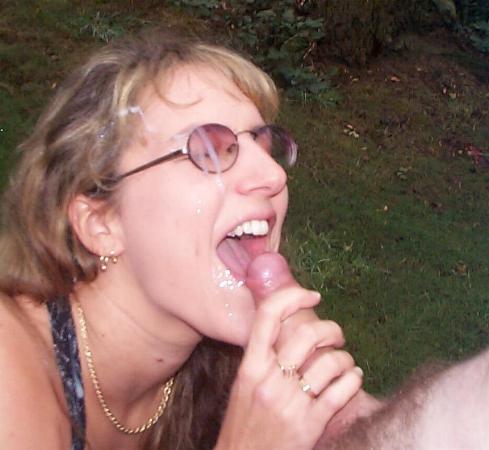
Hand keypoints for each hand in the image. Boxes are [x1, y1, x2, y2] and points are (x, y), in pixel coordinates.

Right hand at [216, 287, 362, 449]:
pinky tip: (354, 378)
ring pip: (330, 362)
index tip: (312, 295)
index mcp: (249, 367)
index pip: (268, 316)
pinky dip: (353, 379)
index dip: (292, 296)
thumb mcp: (244, 386)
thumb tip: (287, 330)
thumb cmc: (243, 424)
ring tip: (345, 362)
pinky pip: (340, 392)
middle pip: (307, 335)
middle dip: (331, 329)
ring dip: (344, 358)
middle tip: (336, 335)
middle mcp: (268, 380)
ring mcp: (289, 403)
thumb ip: (261, 359)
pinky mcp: (308, 425)